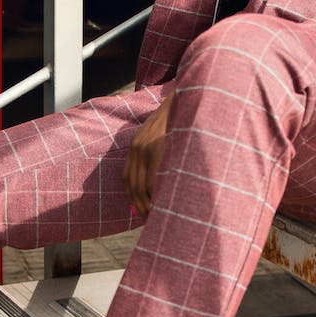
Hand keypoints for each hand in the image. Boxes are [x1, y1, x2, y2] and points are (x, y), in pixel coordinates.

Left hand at [123, 90, 174, 217]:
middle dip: (139, 204)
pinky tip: (164, 203)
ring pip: (143, 185)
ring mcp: (147, 147)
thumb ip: (158, 155)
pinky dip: (157, 193)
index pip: (128, 178)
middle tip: (149, 218)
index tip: (139, 210)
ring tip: (157, 215)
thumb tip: (158, 184)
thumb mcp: (164, 135)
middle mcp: (138, 147)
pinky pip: (154, 178)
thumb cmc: (182, 120)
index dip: (132, 197)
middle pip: (133, 184)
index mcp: (137, 144)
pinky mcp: (158, 148)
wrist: (188, 98)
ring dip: (148, 203)